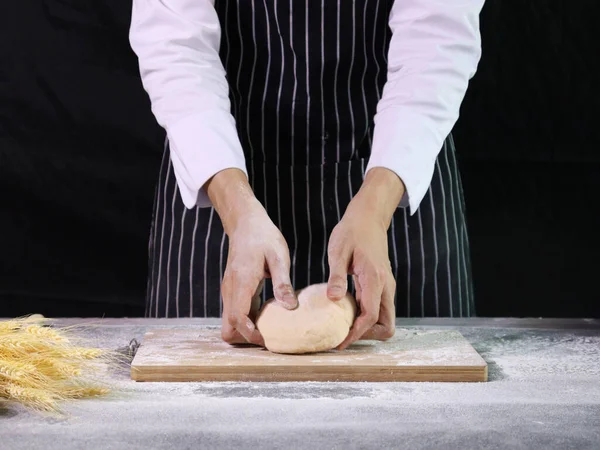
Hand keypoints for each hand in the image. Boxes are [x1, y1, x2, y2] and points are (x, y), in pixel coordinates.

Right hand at [205, 169, 297, 345]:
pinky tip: (268, 316)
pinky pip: (236, 314)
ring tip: (272, 329)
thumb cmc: (263, 236)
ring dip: (247, 330)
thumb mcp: (278, 256)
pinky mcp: (233, 290)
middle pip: (228, 328)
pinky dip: (248, 320)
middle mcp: (231, 290)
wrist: (245, 222)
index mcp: (241, 282)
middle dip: (245, 338)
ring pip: (230, 323)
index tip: (268, 339)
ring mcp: (230, 291)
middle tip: (270, 337)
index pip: (238, 319)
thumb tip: (290, 307)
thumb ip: (282, 283)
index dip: (250, 334)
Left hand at [326, 168, 404, 349]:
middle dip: (368, 336)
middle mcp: (386, 287)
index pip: (371, 317)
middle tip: (344, 335)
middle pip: (387, 325)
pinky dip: (367, 318)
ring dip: (368, 328)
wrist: (368, 218)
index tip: (339, 342)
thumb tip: (333, 299)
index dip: (356, 333)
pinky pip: (379, 309)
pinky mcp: (382, 285)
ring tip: (343, 326)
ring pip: (385, 319)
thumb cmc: (352, 231)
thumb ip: (336, 276)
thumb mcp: (338, 251)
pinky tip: (347, 313)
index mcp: (375, 280)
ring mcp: (386, 287)